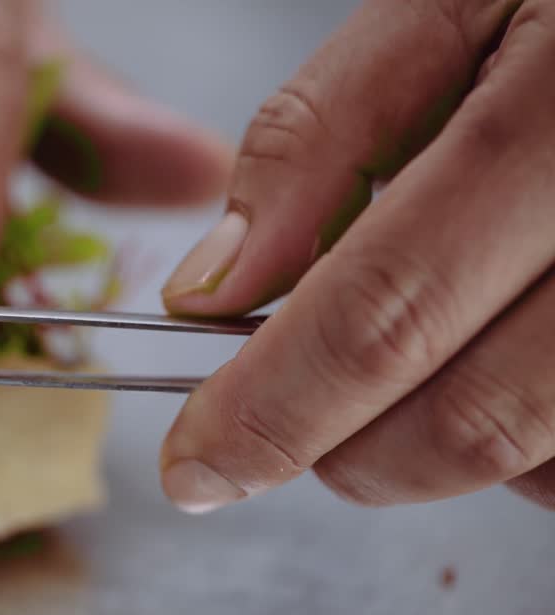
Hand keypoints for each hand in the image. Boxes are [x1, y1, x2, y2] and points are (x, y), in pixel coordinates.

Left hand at [158, 0, 554, 512]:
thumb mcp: (447, 5)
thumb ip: (318, 136)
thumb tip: (214, 288)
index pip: (384, 313)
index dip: (271, 412)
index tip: (199, 464)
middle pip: (469, 419)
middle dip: (342, 448)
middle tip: (284, 416)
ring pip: (543, 461)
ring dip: (437, 443)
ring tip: (420, 341)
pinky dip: (522, 441)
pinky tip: (500, 351)